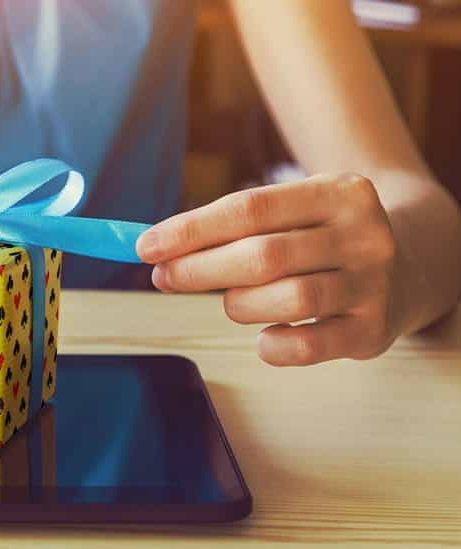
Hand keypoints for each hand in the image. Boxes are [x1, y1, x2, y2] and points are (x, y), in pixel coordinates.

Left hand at [136, 173, 401, 365]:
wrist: (413, 263)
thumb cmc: (322, 237)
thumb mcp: (292, 213)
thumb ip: (231, 227)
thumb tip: (156, 251)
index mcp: (338, 192)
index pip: (250, 208)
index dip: (191, 230)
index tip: (145, 247)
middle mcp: (363, 234)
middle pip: (263, 255)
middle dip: (199, 270)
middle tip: (163, 278)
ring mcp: (373, 284)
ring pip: (287, 300)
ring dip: (238, 305)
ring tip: (231, 302)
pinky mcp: (373, 331)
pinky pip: (306, 347)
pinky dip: (271, 344)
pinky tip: (264, 334)